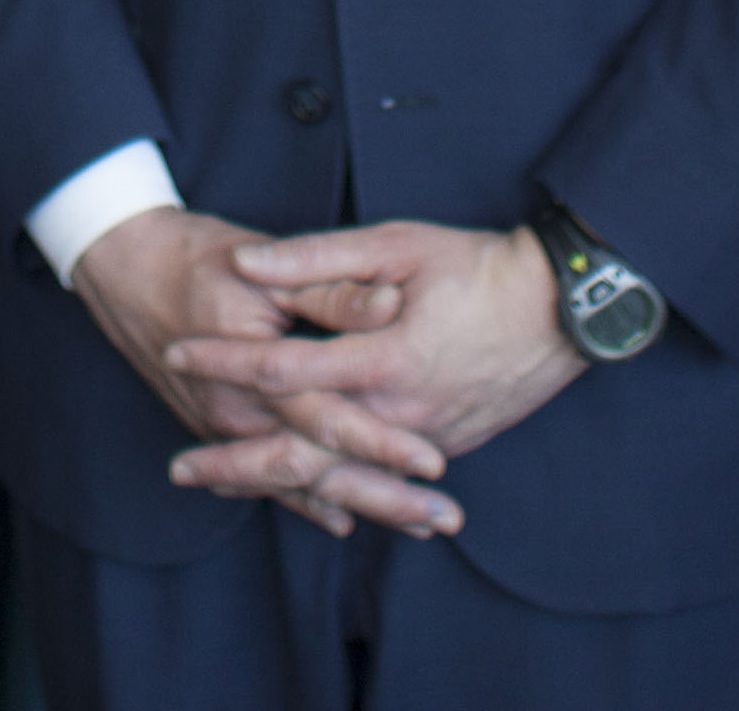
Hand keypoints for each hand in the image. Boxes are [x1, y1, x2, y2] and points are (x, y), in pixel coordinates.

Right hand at [54, 206, 404, 537]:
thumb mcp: (265, 263)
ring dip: (359, 506)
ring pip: (298, 483)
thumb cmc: (198, 256)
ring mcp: (223, 427)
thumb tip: (391, 304)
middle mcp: (236, 412)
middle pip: (319, 470)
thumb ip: (330, 290)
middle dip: (384, 499)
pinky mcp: (217, 429)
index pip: (327, 419)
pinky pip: (265, 480)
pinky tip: (342, 520)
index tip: (434, 464)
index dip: (381, 443)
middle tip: (443, 519)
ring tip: (419, 525)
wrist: (123, 267)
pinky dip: (305, 502)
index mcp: (253, 370)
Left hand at [175, 223, 590, 489]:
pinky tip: (296, 494)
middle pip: (301, 451)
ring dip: (274, 484)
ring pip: (337, 476)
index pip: (284, 366)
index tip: (177, 350)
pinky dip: (329, 489)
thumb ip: (318, 258)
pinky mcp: (443, 447)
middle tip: (179, 470)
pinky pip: (374, 479)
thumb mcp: (397, 244)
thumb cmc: (478, 267)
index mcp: (384, 358)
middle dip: (235, 464)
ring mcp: (425, 439)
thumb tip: (247, 261)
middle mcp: (401, 413)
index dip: (225, 358)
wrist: (561, 310)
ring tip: (220, 487)